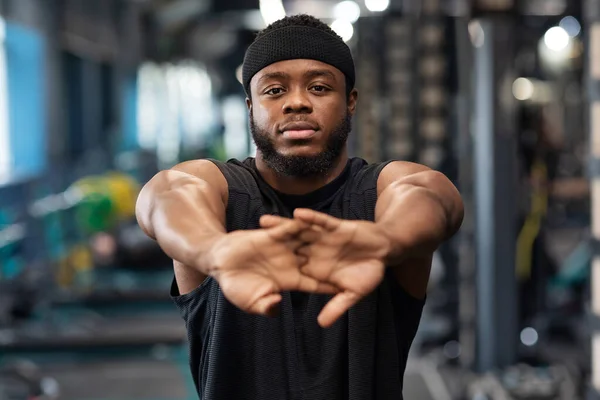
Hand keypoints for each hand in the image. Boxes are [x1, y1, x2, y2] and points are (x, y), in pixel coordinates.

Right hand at [208, 216, 336, 317]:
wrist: (218, 262)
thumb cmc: (234, 286)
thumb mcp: (251, 301)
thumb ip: (264, 306)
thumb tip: (277, 306)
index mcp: (288, 281)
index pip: (314, 284)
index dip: (329, 286)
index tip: (348, 288)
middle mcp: (290, 263)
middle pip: (318, 261)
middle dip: (335, 259)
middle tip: (356, 257)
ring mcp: (282, 248)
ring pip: (308, 242)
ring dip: (323, 238)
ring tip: (342, 233)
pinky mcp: (272, 235)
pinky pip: (290, 227)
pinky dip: (301, 223)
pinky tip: (314, 219)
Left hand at [260, 209, 390, 327]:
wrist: (384, 251)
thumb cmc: (369, 273)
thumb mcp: (353, 293)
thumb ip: (337, 306)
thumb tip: (322, 324)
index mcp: (316, 269)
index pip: (291, 270)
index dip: (273, 271)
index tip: (252, 273)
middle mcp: (315, 252)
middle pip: (287, 248)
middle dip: (268, 245)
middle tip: (244, 243)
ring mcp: (324, 238)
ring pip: (298, 232)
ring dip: (282, 226)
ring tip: (262, 221)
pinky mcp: (335, 227)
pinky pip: (320, 222)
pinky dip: (310, 218)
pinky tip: (297, 214)